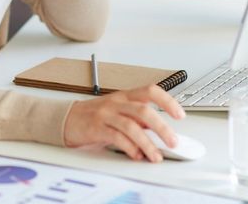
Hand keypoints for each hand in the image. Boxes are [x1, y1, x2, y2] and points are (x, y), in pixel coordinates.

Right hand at [63, 85, 184, 162]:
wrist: (68, 118)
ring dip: (147, 142)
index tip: (180, 114)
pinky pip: (116, 137)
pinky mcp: (96, 127)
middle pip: (143, 110)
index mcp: (125, 95)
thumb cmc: (96, 115)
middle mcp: (117, 102)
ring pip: (131, 125)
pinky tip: (137, 155)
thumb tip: (160, 128)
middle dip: (162, 127)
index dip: (167, 100)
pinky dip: (129, 147)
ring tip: (156, 156)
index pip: (150, 91)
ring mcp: (106, 114)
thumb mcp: (119, 111)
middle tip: (172, 141)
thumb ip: (138, 118)